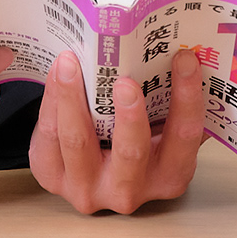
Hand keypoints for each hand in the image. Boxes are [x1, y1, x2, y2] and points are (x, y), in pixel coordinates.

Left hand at [30, 48, 205, 213]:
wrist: (93, 164)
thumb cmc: (136, 136)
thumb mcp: (162, 126)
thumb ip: (173, 100)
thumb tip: (183, 47)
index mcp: (169, 175)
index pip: (184, 137)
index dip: (188, 98)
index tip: (185, 58)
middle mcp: (130, 189)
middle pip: (131, 152)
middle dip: (129, 116)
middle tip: (125, 81)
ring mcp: (89, 188)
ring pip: (78, 143)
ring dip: (74, 98)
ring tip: (72, 63)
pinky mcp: (53, 177)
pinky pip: (49, 138)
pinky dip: (52, 102)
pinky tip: (57, 73)